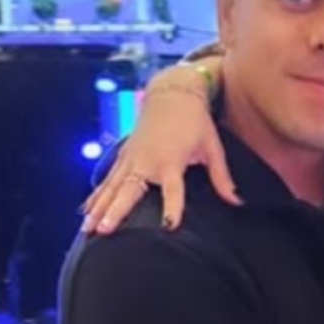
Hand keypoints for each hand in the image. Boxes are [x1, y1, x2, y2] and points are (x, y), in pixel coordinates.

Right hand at [80, 55, 240, 232]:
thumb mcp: (213, 147)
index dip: (173, 207)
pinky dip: (97, 195)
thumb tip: (237, 201)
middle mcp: (147, 161)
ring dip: (99, 208)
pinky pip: (108, 179)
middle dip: (115, 211)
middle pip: (129, 190)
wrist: (172, 93)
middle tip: (105, 229)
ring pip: (112, 187)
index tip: (170, 225)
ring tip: (88, 229)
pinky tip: (86, 212)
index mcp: (171, 160)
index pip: (173, 189)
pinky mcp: (124, 156)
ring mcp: (132, 158)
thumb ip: (222, 177)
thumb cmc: (195, 121)